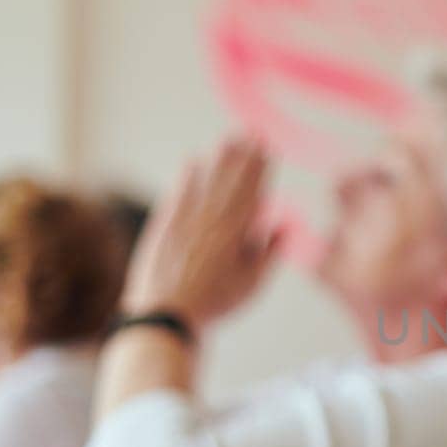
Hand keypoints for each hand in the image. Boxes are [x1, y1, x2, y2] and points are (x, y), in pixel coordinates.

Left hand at [123, 137, 279, 328]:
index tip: (267, 146)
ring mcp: (186, 219)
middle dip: (242, 155)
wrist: (166, 314)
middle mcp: (212, 218)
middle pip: (230, 180)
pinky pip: (178, 193)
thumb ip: (269, 251)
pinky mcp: (163, 224)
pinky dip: (186, 177)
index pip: (252, 190)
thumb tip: (283, 223)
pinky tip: (192, 161)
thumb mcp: (252, 283)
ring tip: (228, 139)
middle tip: (250, 132)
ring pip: (206, 181)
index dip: (260, 167)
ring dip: (219, 159)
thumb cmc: (215, 303)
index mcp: (236, 231)